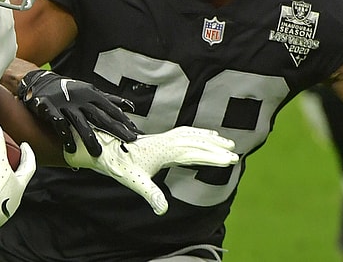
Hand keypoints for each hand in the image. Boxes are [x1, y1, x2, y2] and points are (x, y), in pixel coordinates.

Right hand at [18, 70, 138, 156]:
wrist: (41, 82)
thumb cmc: (70, 91)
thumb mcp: (90, 92)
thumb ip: (109, 100)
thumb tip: (130, 107)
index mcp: (91, 94)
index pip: (111, 108)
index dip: (124, 120)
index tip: (135, 133)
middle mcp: (80, 98)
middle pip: (100, 116)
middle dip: (115, 129)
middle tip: (128, 142)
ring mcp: (65, 103)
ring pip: (80, 122)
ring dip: (89, 138)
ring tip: (98, 153)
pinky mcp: (49, 108)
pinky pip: (58, 123)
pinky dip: (65, 135)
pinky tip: (71, 148)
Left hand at [64, 126, 238, 214]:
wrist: (107, 150)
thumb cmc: (121, 166)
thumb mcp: (135, 182)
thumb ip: (151, 194)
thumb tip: (162, 210)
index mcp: (164, 150)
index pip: (195, 153)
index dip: (213, 157)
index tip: (230, 160)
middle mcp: (167, 141)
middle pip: (198, 143)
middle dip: (217, 148)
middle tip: (235, 154)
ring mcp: (164, 137)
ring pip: (193, 135)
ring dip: (211, 138)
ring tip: (228, 142)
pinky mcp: (162, 138)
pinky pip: (185, 132)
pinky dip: (199, 133)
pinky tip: (205, 135)